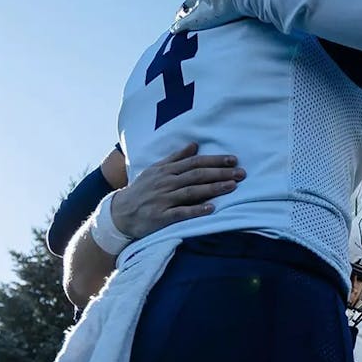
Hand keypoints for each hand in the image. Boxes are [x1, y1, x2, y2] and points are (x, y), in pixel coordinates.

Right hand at [110, 143, 244, 238]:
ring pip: (191, 191)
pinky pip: (181, 212)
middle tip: (241, 173)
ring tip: (232, 187)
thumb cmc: (141, 190)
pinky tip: (212, 208)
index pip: (194, 162)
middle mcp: (166, 183)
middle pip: (196, 175)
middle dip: (220, 173)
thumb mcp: (155, 170)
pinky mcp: (161, 217)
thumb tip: (194, 145)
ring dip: (213, 189)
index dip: (215, 160)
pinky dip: (196, 210)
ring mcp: (163, 199)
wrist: (119, 212)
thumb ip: (175, 158)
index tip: (233, 160)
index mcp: (166, 170)